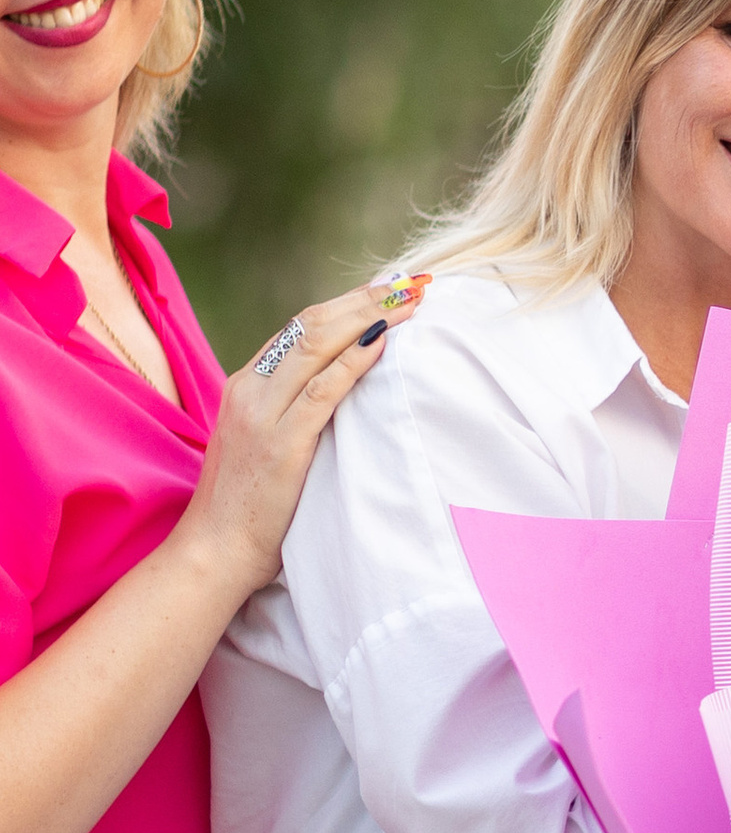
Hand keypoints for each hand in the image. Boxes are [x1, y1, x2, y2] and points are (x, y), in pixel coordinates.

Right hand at [174, 276, 429, 597]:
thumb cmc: (249, 503)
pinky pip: (322, 391)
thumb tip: (342, 387)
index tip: (390, 289)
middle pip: (312, 324)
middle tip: (413, 283)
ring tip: (411, 301)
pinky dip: (354, 361)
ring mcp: (262, 414)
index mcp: (247, 385)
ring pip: (317, 345)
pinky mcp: (280, 443)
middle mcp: (250, 389)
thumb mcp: (266, 441)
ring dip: (369, 317)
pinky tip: (383, 341)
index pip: (302, 326)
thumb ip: (292, 410)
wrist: (214, 550)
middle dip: (366, 299)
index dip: (349, 302)